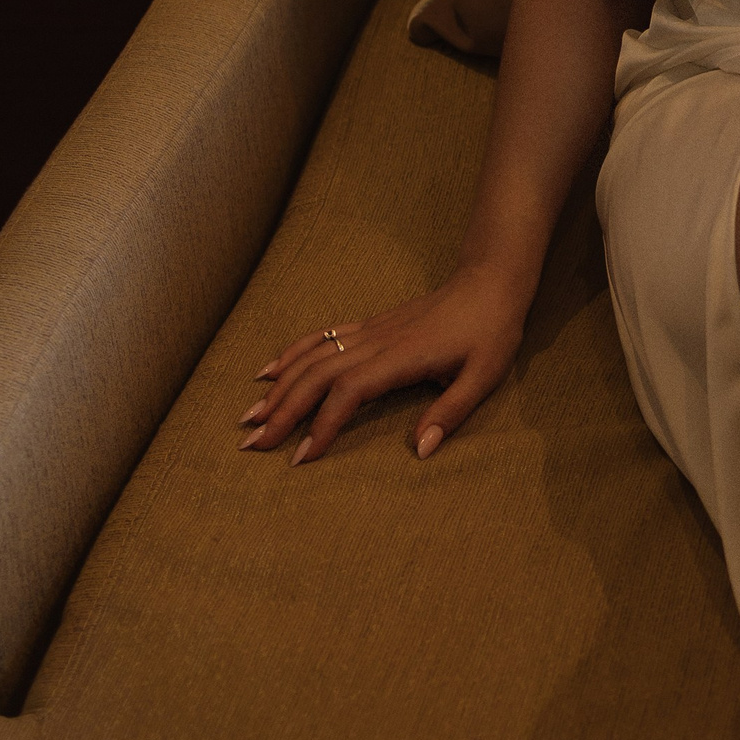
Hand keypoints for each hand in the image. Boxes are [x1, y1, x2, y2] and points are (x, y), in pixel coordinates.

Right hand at [239, 267, 530, 464]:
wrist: (489, 282)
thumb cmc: (490, 332)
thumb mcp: (483, 376)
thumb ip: (450, 413)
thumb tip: (421, 451)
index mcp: (402, 358)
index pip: (348, 392)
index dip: (323, 425)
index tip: (301, 457)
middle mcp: (377, 342)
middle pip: (317, 376)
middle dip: (282, 411)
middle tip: (252, 445)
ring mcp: (369, 330)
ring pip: (313, 357)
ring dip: (278, 387)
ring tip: (248, 416)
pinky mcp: (369, 324)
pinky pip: (322, 337)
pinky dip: (291, 354)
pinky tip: (268, 371)